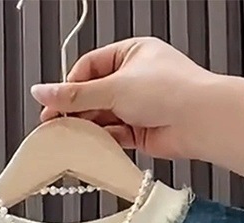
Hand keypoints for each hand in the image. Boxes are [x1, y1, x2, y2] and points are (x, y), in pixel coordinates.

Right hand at [31, 37, 212, 160]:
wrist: (201, 121)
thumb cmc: (170, 90)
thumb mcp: (114, 87)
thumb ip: (75, 94)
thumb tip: (42, 91)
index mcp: (131, 53)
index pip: (89, 67)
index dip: (69, 86)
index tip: (52, 102)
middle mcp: (135, 79)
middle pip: (94, 94)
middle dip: (76, 109)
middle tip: (54, 124)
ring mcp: (140, 106)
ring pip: (104, 117)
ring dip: (87, 127)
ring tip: (69, 137)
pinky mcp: (143, 132)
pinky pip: (115, 136)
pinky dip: (103, 141)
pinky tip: (90, 146)